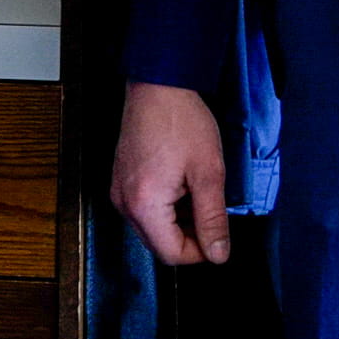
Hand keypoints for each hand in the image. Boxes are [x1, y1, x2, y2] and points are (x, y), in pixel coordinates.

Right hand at [110, 82, 232, 265]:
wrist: (158, 84)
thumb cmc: (180, 120)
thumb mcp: (208, 172)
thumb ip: (213, 219)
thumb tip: (218, 253)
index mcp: (144, 204)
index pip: (172, 254)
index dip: (201, 251)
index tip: (218, 235)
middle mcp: (124, 202)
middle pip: (159, 245)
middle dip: (189, 235)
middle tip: (210, 209)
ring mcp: (120, 190)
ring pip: (153, 228)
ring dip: (178, 220)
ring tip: (196, 189)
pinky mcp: (122, 180)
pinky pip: (144, 209)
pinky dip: (166, 206)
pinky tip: (181, 182)